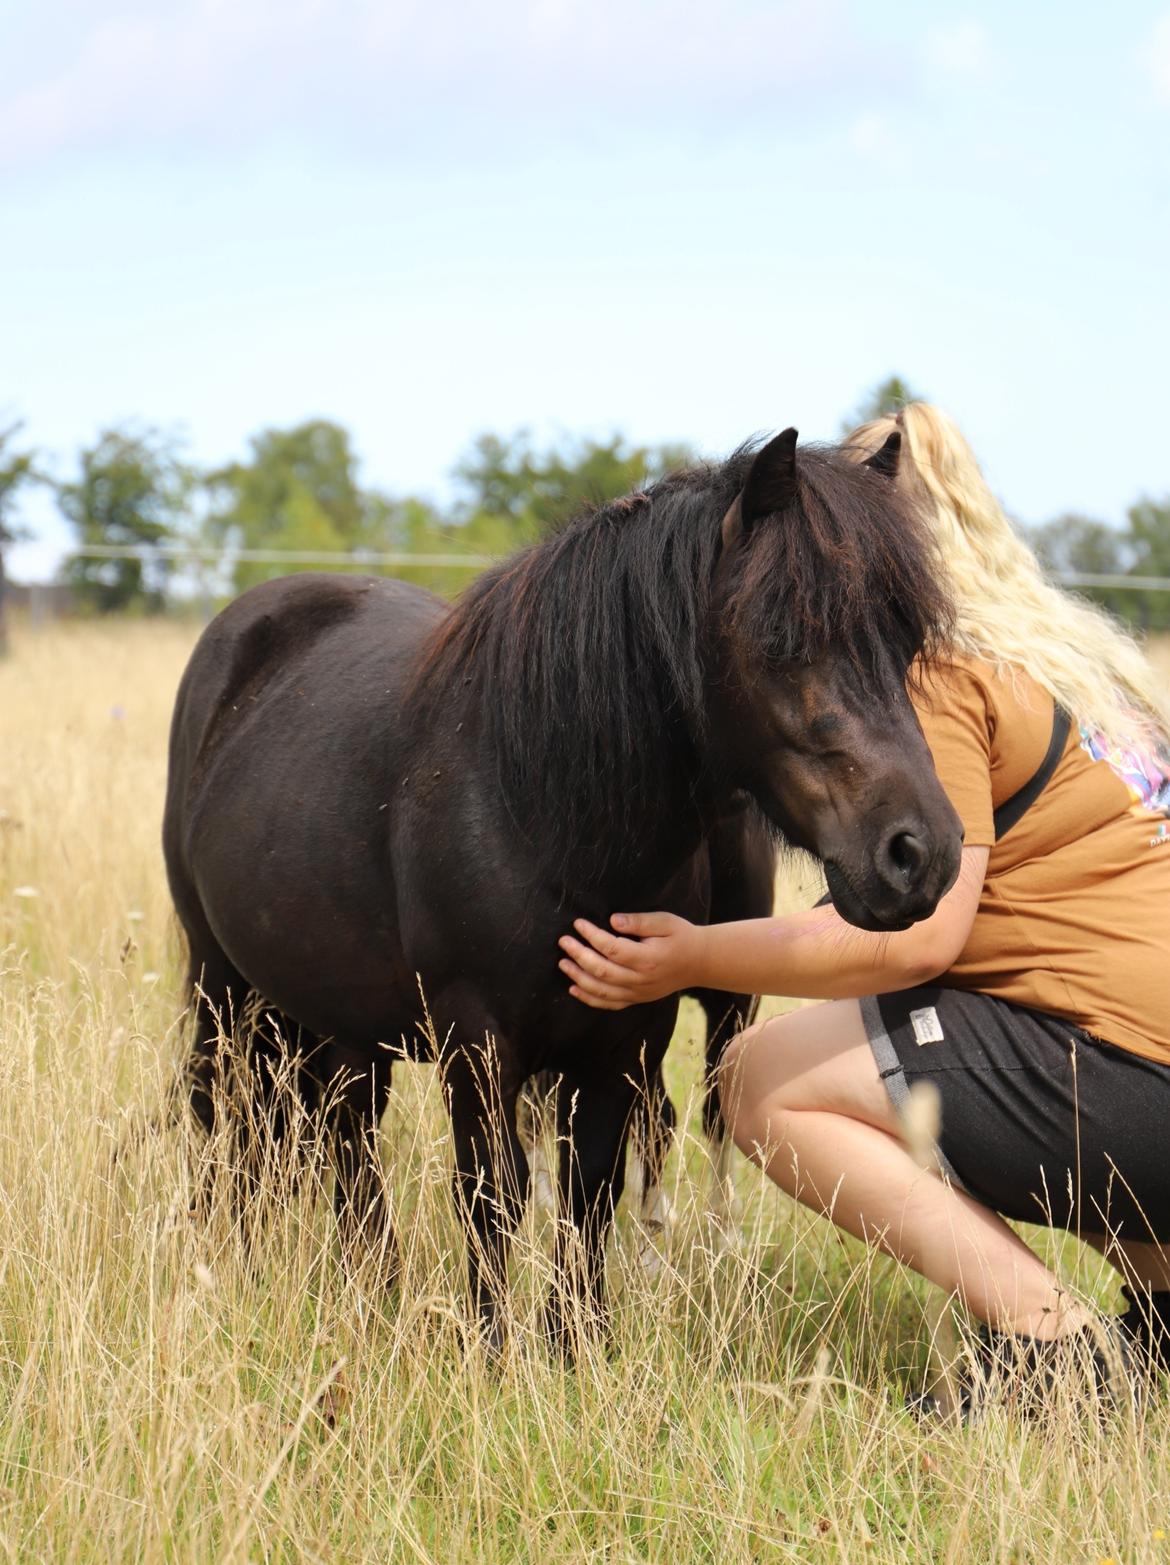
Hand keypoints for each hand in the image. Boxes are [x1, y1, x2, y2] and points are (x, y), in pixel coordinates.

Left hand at [558, 911, 702, 1010]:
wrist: (699, 962)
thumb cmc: (681, 937)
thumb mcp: (665, 921)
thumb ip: (639, 921)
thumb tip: (612, 920)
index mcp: (648, 959)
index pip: (612, 949)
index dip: (592, 936)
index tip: (578, 923)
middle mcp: (641, 980)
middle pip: (601, 970)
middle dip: (578, 955)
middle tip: (563, 941)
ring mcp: (638, 993)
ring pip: (601, 990)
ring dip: (578, 977)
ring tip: (563, 963)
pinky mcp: (637, 999)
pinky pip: (609, 1004)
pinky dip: (589, 998)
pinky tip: (574, 988)